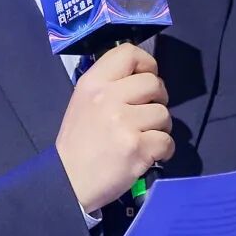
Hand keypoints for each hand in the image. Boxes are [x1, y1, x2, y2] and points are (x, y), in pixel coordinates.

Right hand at [55, 42, 174, 212]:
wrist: (68, 181)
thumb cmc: (78, 143)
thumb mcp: (83, 102)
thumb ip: (110, 87)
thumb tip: (143, 78)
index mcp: (93, 83)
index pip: (129, 53)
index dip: (147, 64)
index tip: (146, 79)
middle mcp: (108, 97)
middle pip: (154, 83)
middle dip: (158, 100)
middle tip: (147, 114)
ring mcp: (123, 123)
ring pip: (164, 114)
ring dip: (160, 128)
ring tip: (143, 137)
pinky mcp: (137, 147)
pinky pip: (167, 141)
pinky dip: (163, 150)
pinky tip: (147, 155)